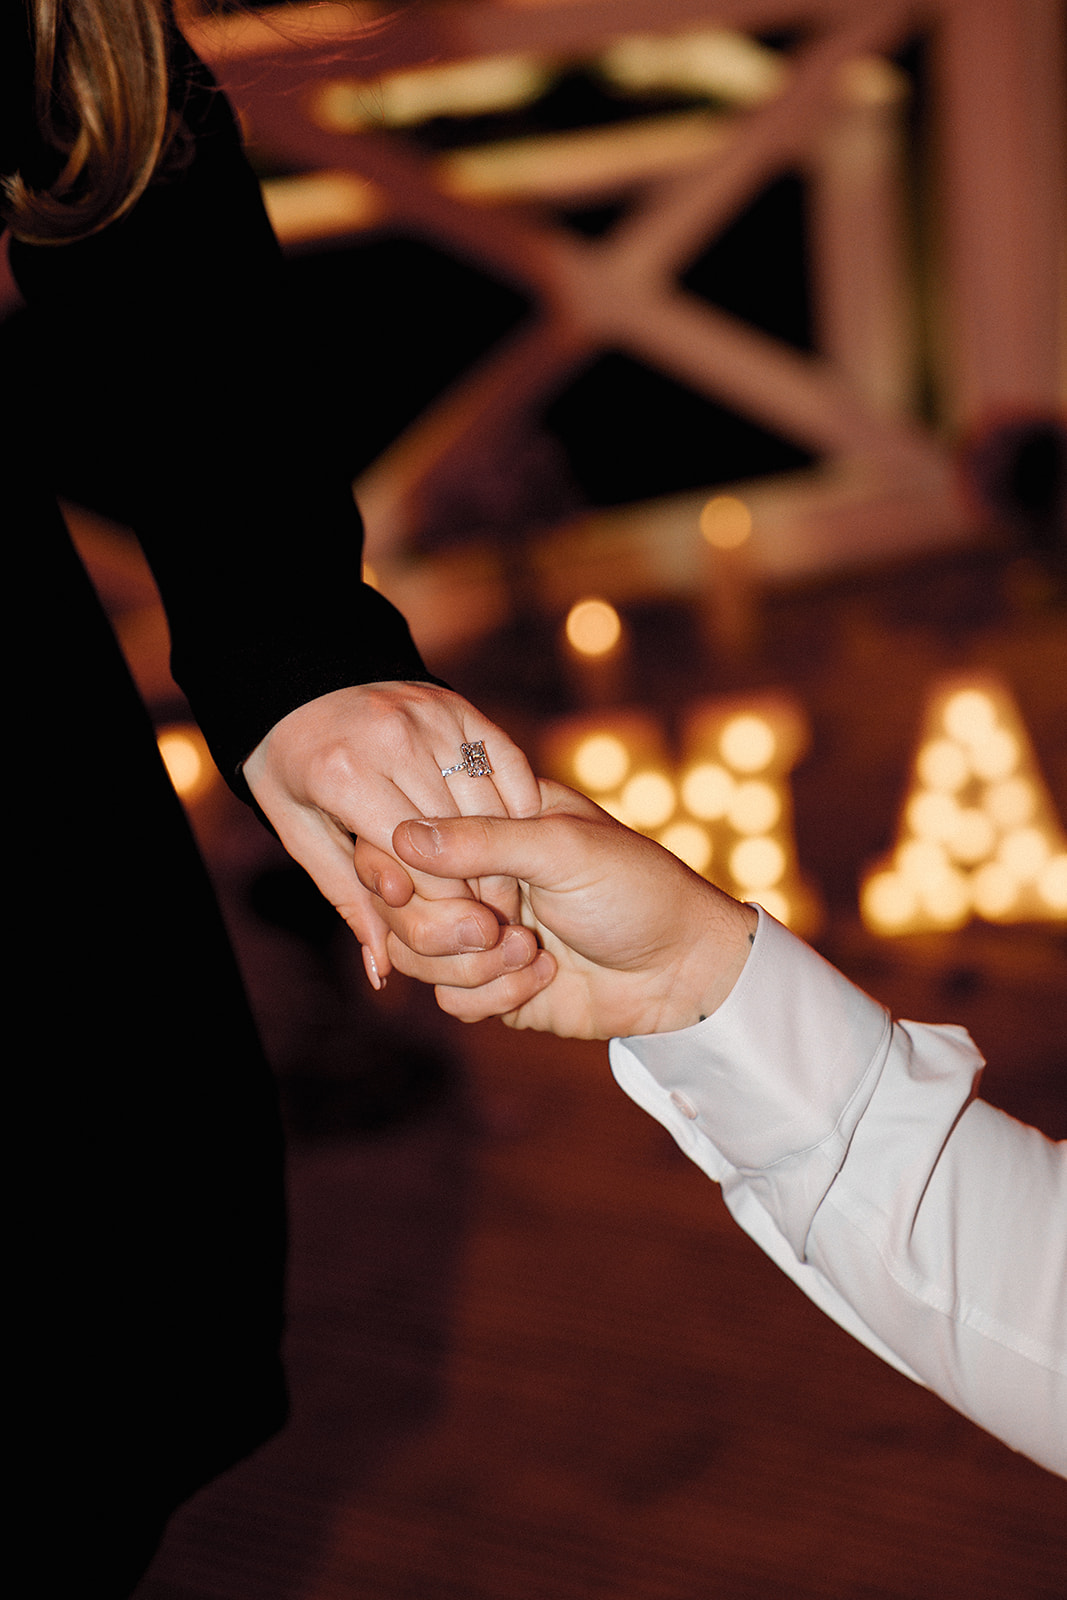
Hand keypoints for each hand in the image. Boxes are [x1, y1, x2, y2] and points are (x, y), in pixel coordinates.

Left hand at [241, 681, 540, 980]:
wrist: (297, 682)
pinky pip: (506, 760)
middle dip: (483, 886)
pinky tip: (520, 840)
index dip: (446, 904)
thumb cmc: (293, 768)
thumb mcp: (302, 832)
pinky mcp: (458, 704)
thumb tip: (383, 970)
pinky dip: (519, 803)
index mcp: (343, 775)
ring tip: (511, 890)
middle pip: (458, 832)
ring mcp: (429, 715)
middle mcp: (390, 738)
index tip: (465, 935)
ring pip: (489, 799)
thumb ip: (349, 897)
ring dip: (508, 851)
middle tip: (500, 924)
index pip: (414, 858)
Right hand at [356, 780, 756, 1037]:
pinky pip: (451, 1000)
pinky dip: (493, 996)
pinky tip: (541, 978)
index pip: (406, 835)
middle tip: (488, 927)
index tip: (406, 886)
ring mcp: (480, 933)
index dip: (396, 865)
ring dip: (470, 964)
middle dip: (437, 924)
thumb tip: (402, 835)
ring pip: (416, 956)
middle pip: (398, 904)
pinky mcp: (493, 986)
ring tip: (527, 951)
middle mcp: (477, 876)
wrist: (684, 970)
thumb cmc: (637, 890)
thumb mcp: (563, 851)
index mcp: (490, 824)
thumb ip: (483, 842)